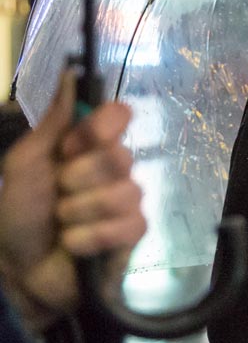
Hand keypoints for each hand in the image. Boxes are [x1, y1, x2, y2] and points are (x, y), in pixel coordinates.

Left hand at [0, 72, 141, 334]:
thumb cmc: (18, 212)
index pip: (119, 115)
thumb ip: (52, 121)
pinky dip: (90, 237)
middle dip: (77, 181)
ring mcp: (128, 201)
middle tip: (57, 196)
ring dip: (79, 214)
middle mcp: (114, 168)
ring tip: (62, 226)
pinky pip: (127, 225)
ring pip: (122, 193)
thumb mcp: (24, 162)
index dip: (98, 130)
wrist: (17, 268)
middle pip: (119, 156)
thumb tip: (70, 73)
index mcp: (89, 146)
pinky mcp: (135, 234)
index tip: (68, 149)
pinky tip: (74, 246)